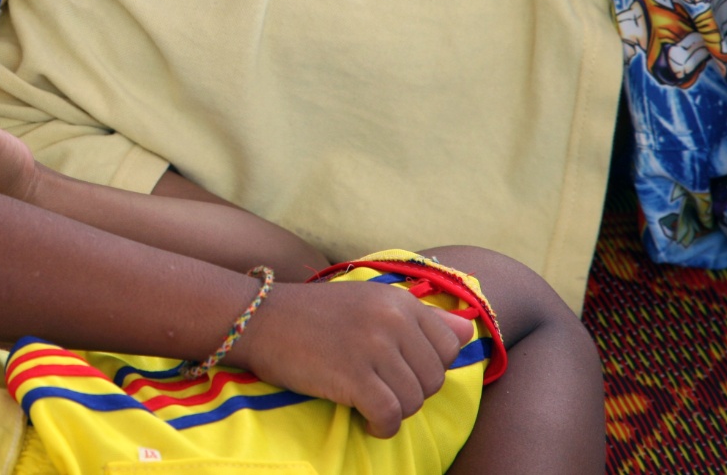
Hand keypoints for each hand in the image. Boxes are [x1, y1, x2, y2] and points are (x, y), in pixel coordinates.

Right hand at [230, 279, 474, 438]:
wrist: (257, 319)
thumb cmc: (311, 314)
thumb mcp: (368, 302)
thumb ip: (421, 317)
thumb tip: (469, 330)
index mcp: (398, 300)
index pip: (449, 344)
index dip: (429, 364)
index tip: (401, 370)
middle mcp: (391, 320)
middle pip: (433, 378)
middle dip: (410, 392)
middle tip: (379, 390)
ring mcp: (373, 348)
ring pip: (413, 401)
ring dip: (393, 411)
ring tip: (369, 404)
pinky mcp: (353, 376)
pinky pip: (389, 416)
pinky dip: (381, 427)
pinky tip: (364, 421)